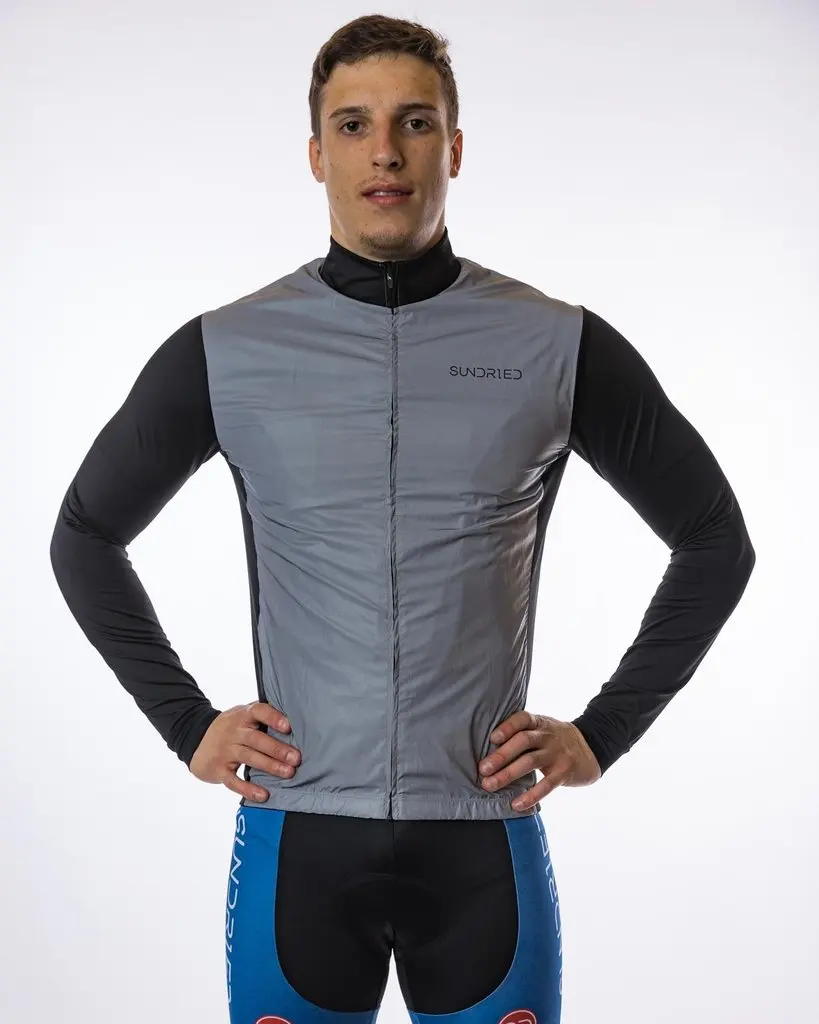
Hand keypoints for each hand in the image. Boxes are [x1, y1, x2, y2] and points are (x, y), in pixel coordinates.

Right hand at [189, 702, 300, 802]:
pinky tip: (263, 795)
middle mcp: (233, 731)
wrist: (195, 738)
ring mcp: (224, 750)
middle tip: (296, 758)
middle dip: (277, 749)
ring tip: (288, 773)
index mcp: (242, 715)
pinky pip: (233, 780)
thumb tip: (295, 721)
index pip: (258, 711)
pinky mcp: (218, 769)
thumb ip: (262, 716)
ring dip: (270, 766)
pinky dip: (248, 789)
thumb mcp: (242, 715)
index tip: (288, 727)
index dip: (272, 717)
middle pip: (256, 739)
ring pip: (248, 758)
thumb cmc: (230, 727)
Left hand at [478, 711, 600, 809]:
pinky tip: (516, 804)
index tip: (492, 738)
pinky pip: (547, 784)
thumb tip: (487, 750)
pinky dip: (531, 795)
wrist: (591, 749)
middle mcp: (548, 735)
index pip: (522, 719)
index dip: (507, 727)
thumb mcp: (542, 729)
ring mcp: (558, 753)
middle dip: (501, 755)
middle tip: (483, 769)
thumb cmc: (554, 740)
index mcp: (539, 722)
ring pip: (531, 761)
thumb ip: (521, 734)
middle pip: (523, 741)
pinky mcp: (565, 771)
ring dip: (508, 774)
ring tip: (490, 785)